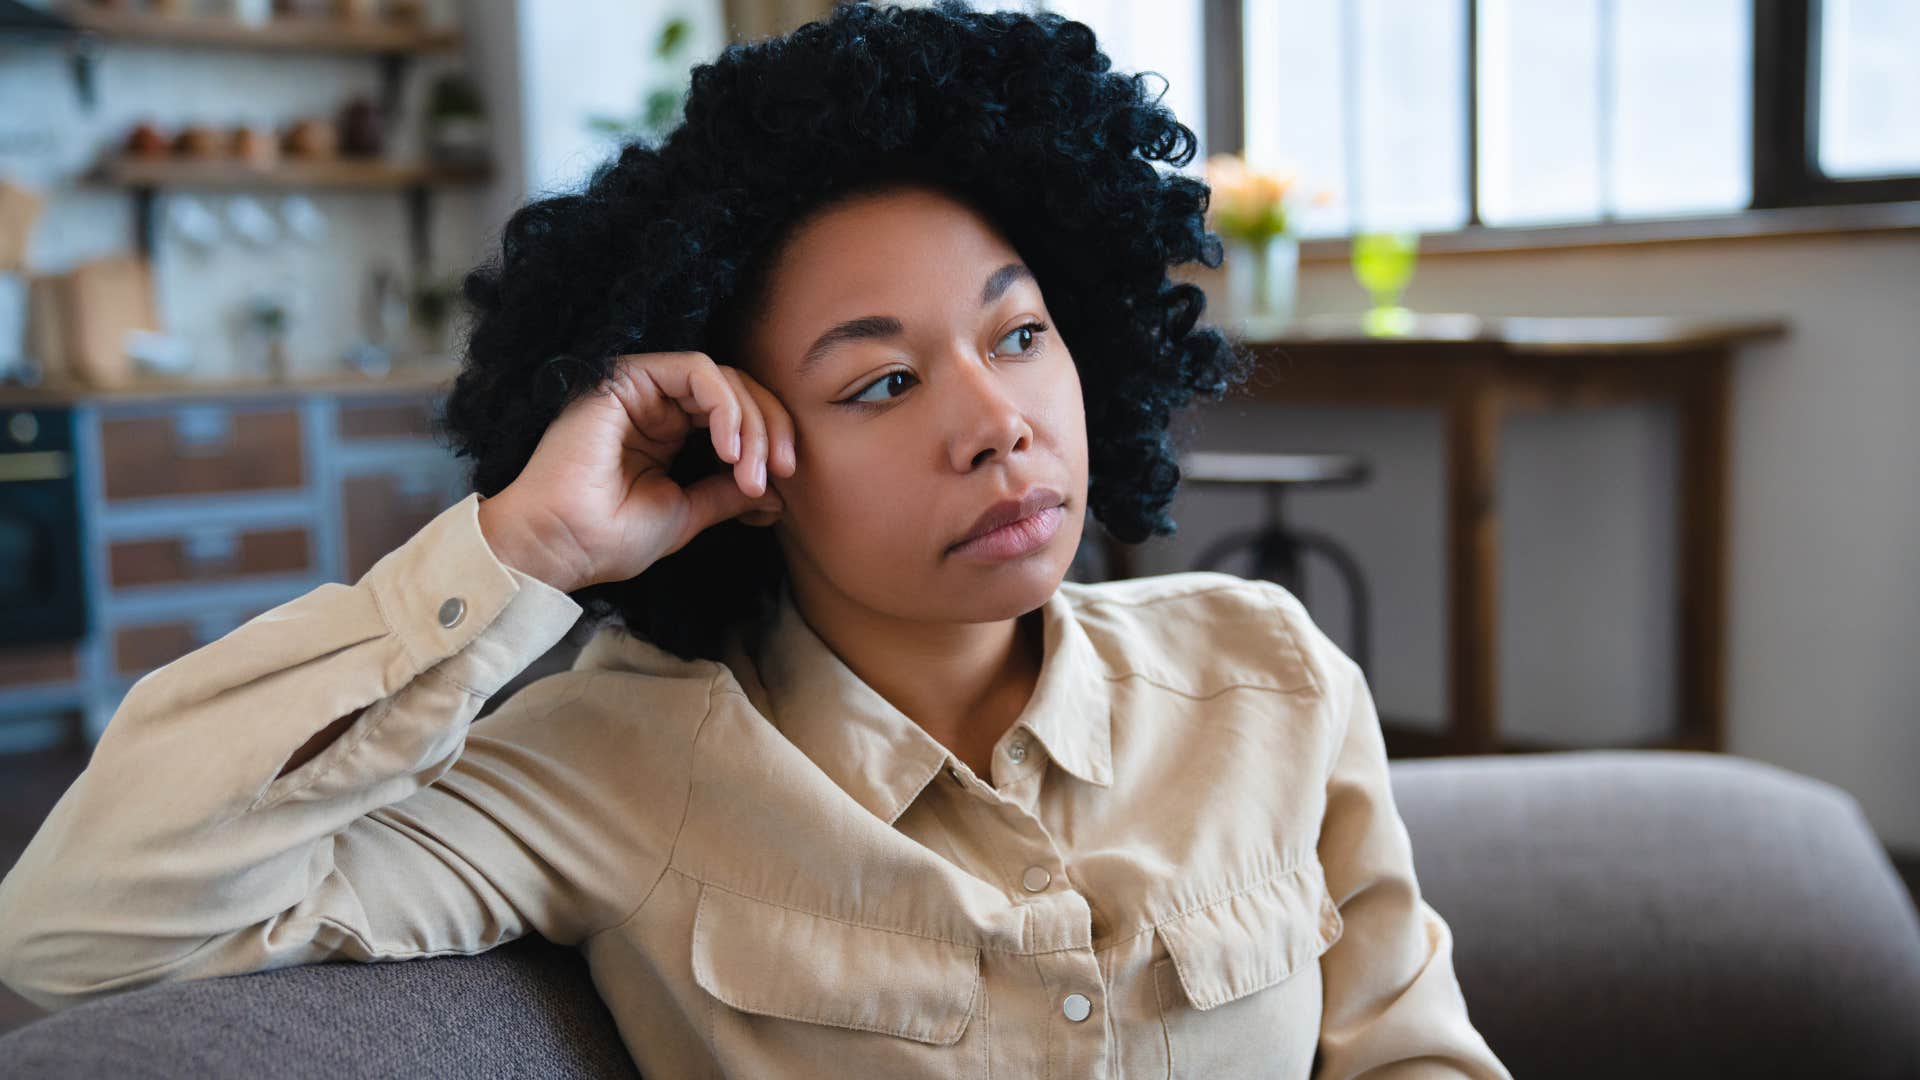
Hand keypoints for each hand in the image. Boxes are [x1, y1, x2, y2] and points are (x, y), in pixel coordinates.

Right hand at [475, 351, 795, 591]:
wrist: (560, 545)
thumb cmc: (610, 536)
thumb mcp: (689, 513)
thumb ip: (729, 493)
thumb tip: (777, 490)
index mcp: (670, 433)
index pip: (737, 415)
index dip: (771, 440)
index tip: (785, 481)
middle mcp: (658, 405)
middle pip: (738, 390)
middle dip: (772, 428)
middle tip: (782, 471)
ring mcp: (642, 389)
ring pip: (723, 378)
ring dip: (751, 422)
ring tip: (751, 470)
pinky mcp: (628, 377)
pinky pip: (696, 370)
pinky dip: (724, 405)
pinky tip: (729, 447)